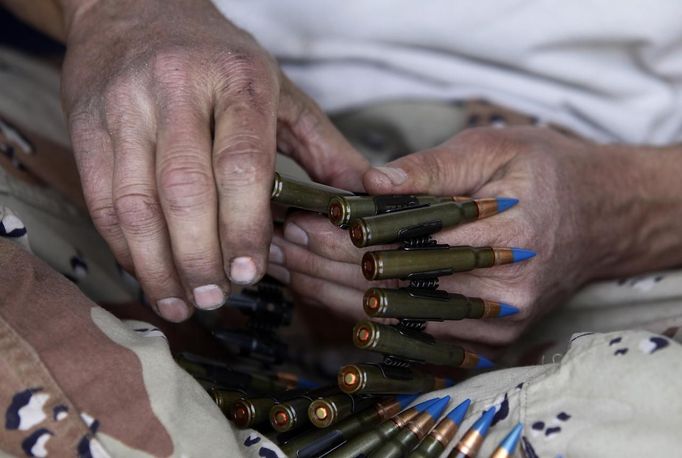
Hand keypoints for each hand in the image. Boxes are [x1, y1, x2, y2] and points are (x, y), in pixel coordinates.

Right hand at [59, 0, 367, 320]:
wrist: (132, 8)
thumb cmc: (217, 57)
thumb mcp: (278, 88)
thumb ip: (322, 145)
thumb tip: (364, 195)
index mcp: (237, 80)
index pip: (242, 163)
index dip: (245, 225)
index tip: (250, 272)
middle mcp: (176, 89)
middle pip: (185, 190)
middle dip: (200, 256)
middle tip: (216, 298)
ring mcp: (125, 106)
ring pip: (136, 202)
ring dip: (158, 263)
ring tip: (181, 300)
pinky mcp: (87, 125)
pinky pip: (102, 198)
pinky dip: (124, 245)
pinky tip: (147, 271)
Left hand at [269, 127, 656, 344]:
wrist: (600, 216)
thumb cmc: (547, 172)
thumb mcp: (495, 148)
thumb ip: (432, 168)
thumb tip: (369, 181)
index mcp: (507, 238)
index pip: (405, 243)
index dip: (344, 236)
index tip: (299, 220)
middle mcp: (502, 294)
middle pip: (393, 288)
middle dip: (326, 267)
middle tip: (278, 247)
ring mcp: (496, 325)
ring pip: (395, 318)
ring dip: (333, 294)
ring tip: (288, 270)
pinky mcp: (488, 339)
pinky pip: (412, 333)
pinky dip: (364, 315)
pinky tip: (324, 297)